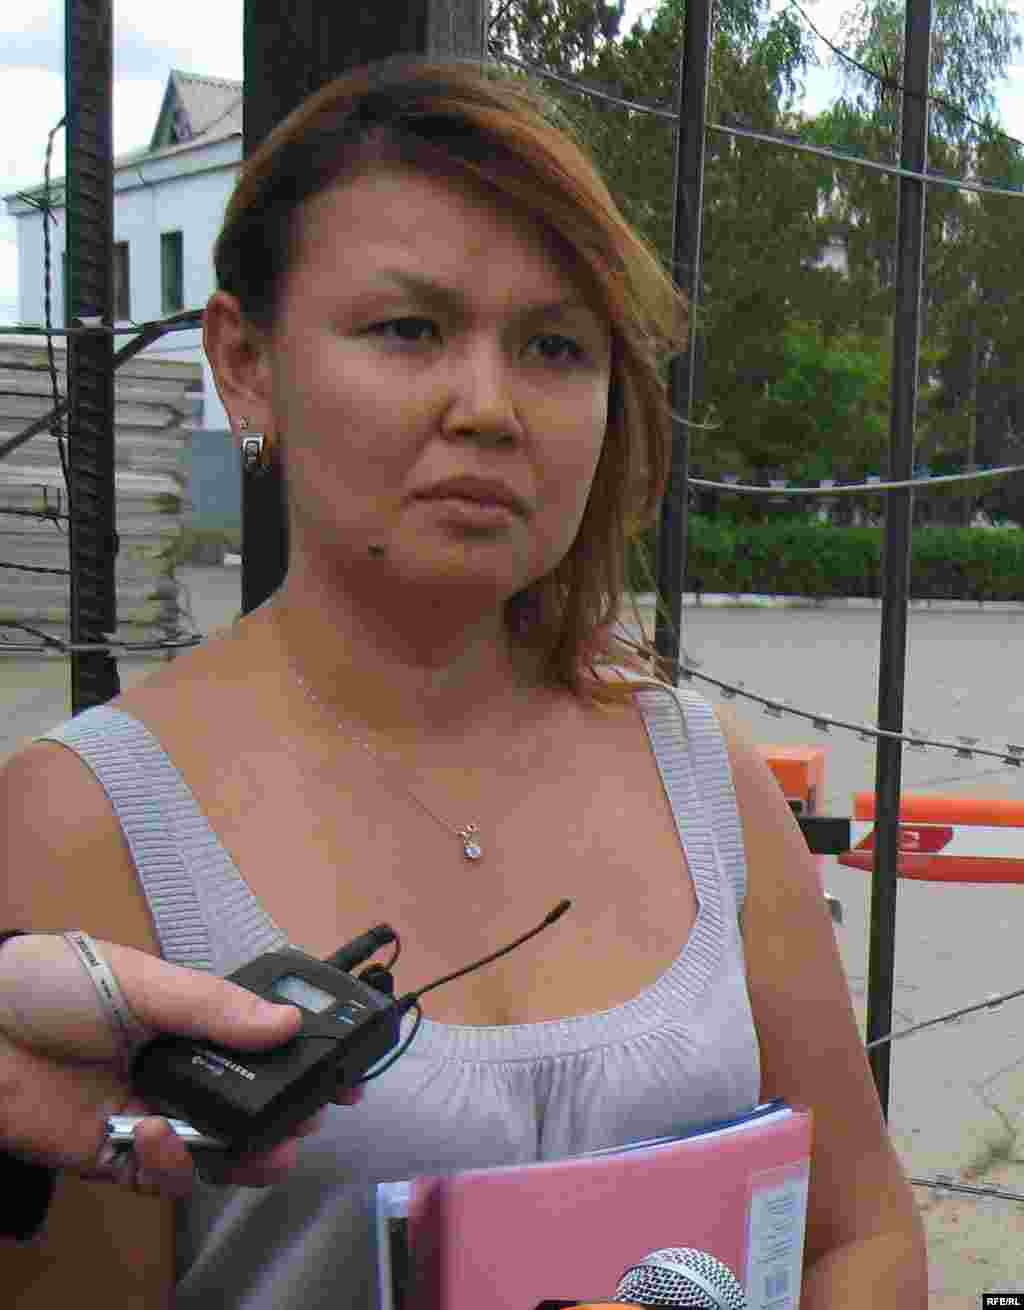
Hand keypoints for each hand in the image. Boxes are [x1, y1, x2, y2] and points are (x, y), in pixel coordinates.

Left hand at [0, 934, 361, 1197]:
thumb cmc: (54, 984)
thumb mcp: (143, 979)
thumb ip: (214, 1008)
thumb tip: (287, 1021)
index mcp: (190, 1022)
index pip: (261, 1048)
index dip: (303, 1064)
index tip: (345, 1076)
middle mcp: (178, 1070)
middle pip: (249, 1107)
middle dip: (287, 1119)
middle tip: (311, 1120)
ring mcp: (150, 1114)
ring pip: (217, 1153)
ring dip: (247, 1158)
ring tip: (269, 1155)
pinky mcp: (115, 1156)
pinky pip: (161, 1177)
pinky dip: (170, 1164)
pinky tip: (155, 1133)